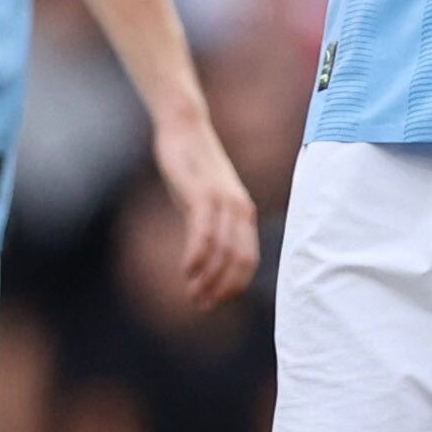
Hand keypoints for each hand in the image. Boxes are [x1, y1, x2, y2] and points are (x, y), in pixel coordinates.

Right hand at [153, 111, 260, 310]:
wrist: (184, 127)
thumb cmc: (191, 167)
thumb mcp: (202, 203)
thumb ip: (208, 228)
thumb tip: (202, 260)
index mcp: (244, 214)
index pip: (248, 261)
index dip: (232, 287)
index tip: (212, 303)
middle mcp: (239, 209)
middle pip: (239, 261)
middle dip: (221, 289)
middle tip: (200, 304)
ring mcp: (223, 200)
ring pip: (223, 251)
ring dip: (208, 278)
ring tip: (192, 293)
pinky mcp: (203, 193)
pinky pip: (204, 232)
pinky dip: (196, 256)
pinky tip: (186, 271)